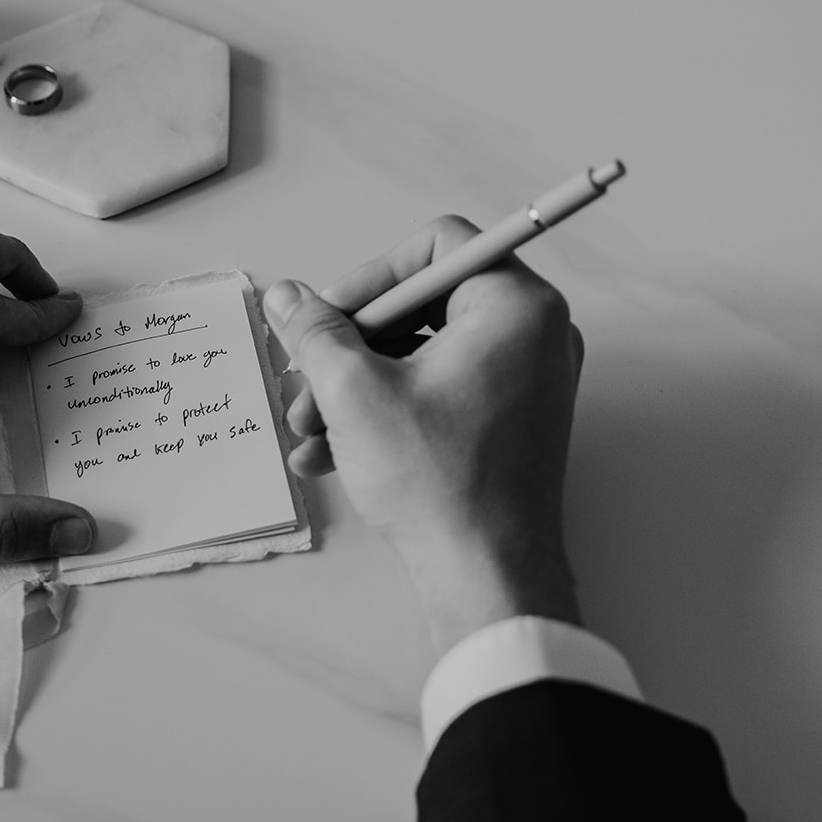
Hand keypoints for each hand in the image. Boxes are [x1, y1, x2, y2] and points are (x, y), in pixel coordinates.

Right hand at [263, 215, 583, 652]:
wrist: (486, 576)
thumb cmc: (439, 482)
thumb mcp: (353, 392)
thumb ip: (316, 332)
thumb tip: (287, 298)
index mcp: (516, 307)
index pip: (437, 246)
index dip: (370, 275)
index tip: (327, 316)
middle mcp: (533, 335)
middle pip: (422, 303)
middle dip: (349, 344)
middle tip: (303, 378)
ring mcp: (525, 380)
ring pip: (420, 354)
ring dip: (353, 385)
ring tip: (306, 428)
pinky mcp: (508, 421)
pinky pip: (437, 391)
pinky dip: (383, 412)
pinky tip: (328, 453)